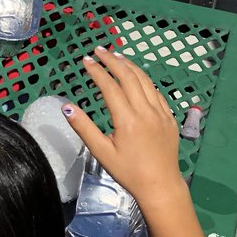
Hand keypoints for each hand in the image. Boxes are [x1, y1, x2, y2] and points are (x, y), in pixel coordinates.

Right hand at [63, 48, 186, 212]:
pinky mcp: (169, 117)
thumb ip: (83, 127)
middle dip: (112, 61)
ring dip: (129, 65)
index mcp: (128, 120)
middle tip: (98, 51)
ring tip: (116, 56)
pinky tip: (136, 77)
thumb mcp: (101, 152)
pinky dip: (144, 79)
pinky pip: (156, 92)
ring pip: (145, 81)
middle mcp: (146, 111)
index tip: (86, 61)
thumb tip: (66, 107)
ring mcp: (161, 113)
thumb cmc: (128, 171)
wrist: (161, 185)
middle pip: (129, 77)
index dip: (97, 71)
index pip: (110, 87)